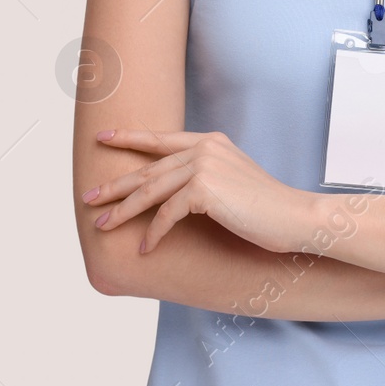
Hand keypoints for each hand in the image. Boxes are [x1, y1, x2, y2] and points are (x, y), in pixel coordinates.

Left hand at [85, 129, 313, 254]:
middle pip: (149, 168)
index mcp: (210, 142)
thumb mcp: (232, 182)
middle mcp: (205, 148)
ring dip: (124, 211)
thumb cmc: (267, 209)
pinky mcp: (204, 190)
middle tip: (89, 198)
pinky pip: (167, 214)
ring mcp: (204, 166)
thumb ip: (204, 176)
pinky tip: (145, 248)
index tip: (104, 137)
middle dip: (116, 186)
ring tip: (104, 226)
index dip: (130, 137)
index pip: (161, 138)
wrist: (295, 218)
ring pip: (151, 191)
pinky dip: (154, 233)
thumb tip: (174, 192)